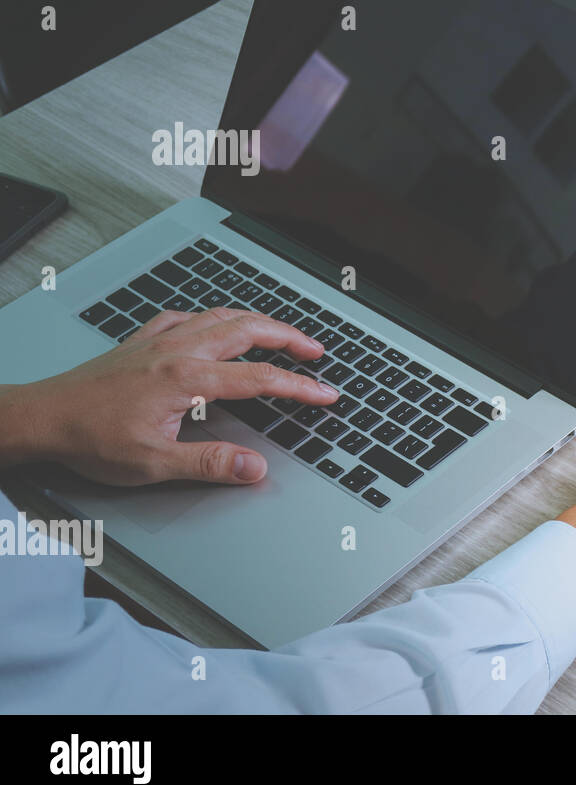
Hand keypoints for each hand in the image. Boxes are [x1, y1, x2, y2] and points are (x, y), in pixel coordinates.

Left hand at [0, 308, 337, 485]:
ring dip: (258, 322)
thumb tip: (255, 468)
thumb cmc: (90, 440)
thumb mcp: (153, 463)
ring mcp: (159, 342)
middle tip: (316, 352)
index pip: (260, 379)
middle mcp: (178, 351)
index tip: (325, 394)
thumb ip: (210, 464)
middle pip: (249, 331)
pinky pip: (186, 316)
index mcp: (187, 379)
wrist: (42, 419)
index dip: (299, 387)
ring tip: (280, 333)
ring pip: (221, 316)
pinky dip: (212, 317)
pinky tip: (214, 324)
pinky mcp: (141, 342)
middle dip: (289, 338)